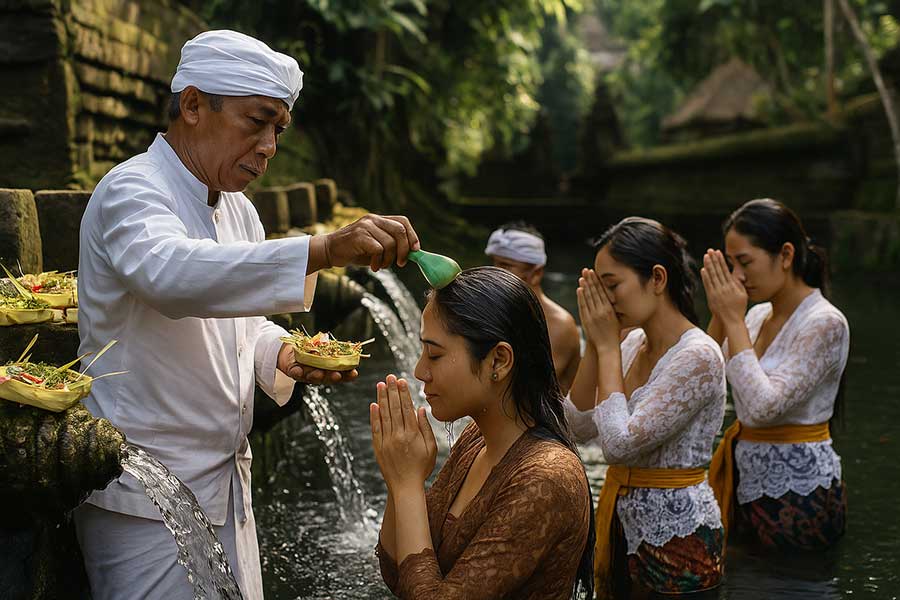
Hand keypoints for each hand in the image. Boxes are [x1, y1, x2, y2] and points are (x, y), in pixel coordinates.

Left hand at [277, 342, 358, 383]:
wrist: (293, 352)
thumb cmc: (313, 350)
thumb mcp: (325, 348)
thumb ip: (334, 348)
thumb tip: (348, 345)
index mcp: (329, 370)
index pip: (341, 375)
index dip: (348, 375)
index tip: (354, 373)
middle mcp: (319, 375)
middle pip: (327, 378)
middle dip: (332, 377)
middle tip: (337, 375)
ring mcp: (306, 375)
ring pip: (312, 377)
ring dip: (316, 376)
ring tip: (319, 373)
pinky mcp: (294, 372)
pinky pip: (295, 373)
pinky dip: (297, 372)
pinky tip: (299, 370)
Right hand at [322, 214, 419, 270]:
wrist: (329, 250)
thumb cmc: (354, 251)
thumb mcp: (375, 245)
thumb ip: (391, 245)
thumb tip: (412, 253)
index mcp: (378, 219)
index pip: (403, 222)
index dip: (412, 236)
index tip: (415, 250)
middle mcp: (372, 219)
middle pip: (400, 231)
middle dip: (404, 250)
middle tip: (400, 263)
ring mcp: (365, 226)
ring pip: (390, 243)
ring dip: (389, 260)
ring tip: (381, 266)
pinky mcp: (359, 236)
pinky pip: (378, 249)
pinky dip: (379, 261)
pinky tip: (373, 266)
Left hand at [370, 375, 436, 492]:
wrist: (405, 487)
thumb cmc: (422, 468)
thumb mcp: (431, 449)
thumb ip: (426, 428)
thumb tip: (420, 409)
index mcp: (413, 435)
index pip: (407, 409)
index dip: (404, 393)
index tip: (402, 380)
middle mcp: (398, 436)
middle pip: (394, 408)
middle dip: (392, 391)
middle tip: (390, 376)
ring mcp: (387, 441)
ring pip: (384, 415)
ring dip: (382, 398)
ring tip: (380, 384)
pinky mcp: (378, 447)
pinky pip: (375, 428)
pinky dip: (374, 416)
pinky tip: (373, 404)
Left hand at [577, 268, 620, 351]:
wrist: (607, 347)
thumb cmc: (614, 334)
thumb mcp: (618, 319)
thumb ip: (615, 308)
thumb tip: (613, 298)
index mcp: (610, 309)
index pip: (603, 291)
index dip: (598, 281)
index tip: (595, 273)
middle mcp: (602, 310)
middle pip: (595, 292)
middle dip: (591, 280)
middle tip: (587, 270)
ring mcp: (594, 315)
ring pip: (589, 297)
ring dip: (585, 286)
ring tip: (582, 276)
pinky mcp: (587, 320)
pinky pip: (583, 306)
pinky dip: (581, 297)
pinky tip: (579, 289)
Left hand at [700, 250, 747, 325]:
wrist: (732, 321)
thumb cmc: (739, 308)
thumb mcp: (743, 294)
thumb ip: (739, 284)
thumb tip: (736, 274)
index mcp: (733, 286)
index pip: (725, 270)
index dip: (721, 261)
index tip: (718, 252)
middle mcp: (725, 288)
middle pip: (718, 271)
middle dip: (714, 260)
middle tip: (710, 250)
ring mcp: (717, 293)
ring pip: (712, 276)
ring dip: (709, 265)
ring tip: (706, 256)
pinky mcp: (711, 297)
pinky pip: (708, 285)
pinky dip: (705, 277)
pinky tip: (703, 270)